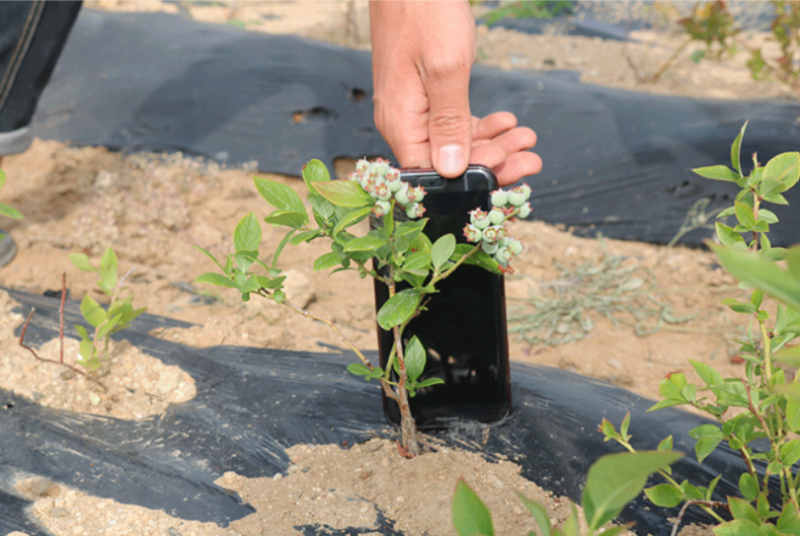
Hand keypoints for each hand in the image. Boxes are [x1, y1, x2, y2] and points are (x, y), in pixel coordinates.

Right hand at [369, 0, 540, 185]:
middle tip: (529, 159)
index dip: (471, 178)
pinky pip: (452, 123)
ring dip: (493, 144)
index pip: (432, 173)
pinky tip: (506, 122)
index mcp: (400, 122)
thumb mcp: (446, 68)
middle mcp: (403, 122)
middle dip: (492, 162)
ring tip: (526, 139)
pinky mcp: (424, 96)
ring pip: (455, 144)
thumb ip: (449, 122)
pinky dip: (481, 126)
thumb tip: (450, 168)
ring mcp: (414, 109)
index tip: (508, 169)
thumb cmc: (424, 10)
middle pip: (447, 162)